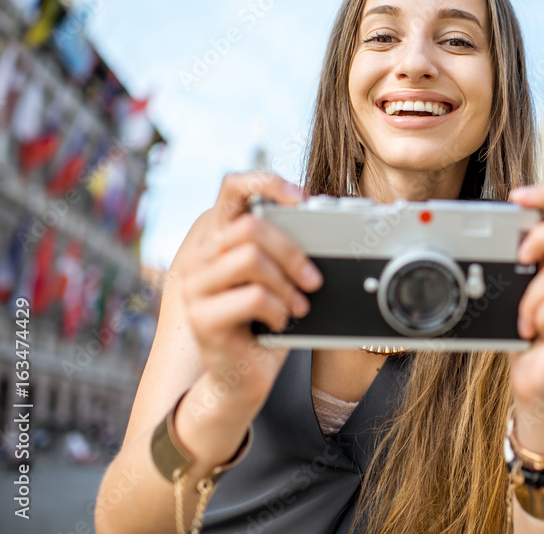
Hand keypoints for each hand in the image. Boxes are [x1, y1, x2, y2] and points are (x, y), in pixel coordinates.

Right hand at [168, 171, 322, 407]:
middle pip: (250, 228)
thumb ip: (286, 253)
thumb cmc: (265, 329)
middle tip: (312, 280)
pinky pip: (252, 296)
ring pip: (250, 258)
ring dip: (286, 284)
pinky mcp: (201, 316)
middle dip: (292, 252)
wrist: (241, 381)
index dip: (267, 183)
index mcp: (222, 242)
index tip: (301, 198)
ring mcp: (196, 287)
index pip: (233, 188)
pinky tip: (281, 323)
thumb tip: (324, 224)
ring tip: (297, 306)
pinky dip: (278, 309)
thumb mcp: (280, 283)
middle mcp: (202, 258)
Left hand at [507, 185, 543, 450]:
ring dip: (529, 296)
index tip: (519, 196)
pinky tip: (534, 333)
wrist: (537, 382)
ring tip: (528, 317)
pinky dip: (532, 317)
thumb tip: (513, 221)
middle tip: (520, 252)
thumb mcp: (530, 283)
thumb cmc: (532, 329)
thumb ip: (534, 254)